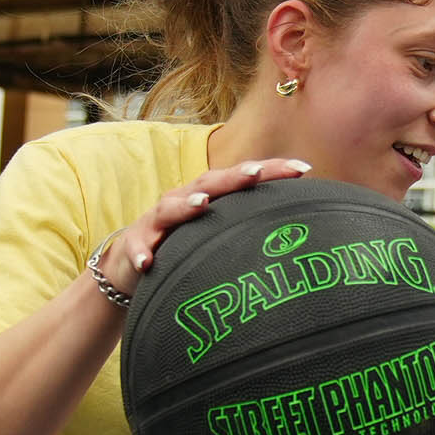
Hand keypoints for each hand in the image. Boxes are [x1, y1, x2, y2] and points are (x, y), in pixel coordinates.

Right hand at [96, 159, 313, 296]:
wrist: (130, 265)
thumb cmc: (184, 247)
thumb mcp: (217, 234)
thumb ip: (248, 227)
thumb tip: (299, 235)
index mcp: (209, 195)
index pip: (243, 178)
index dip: (272, 170)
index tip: (303, 168)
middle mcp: (183, 200)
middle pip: (210, 183)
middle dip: (233, 177)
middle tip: (256, 173)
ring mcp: (157, 221)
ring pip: (171, 209)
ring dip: (186, 205)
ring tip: (201, 203)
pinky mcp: (135, 243)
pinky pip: (138, 248)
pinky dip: (143, 252)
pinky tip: (150, 260)